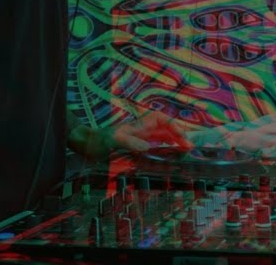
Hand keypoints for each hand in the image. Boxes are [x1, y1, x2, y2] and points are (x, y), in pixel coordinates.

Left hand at [70, 112, 195, 157]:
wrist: (85, 144)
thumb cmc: (97, 140)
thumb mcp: (112, 140)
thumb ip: (129, 141)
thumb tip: (147, 146)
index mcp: (139, 125)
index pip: (163, 120)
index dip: (175, 128)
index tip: (184, 140)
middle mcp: (141, 129)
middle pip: (166, 127)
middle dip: (179, 134)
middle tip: (190, 148)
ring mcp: (139, 138)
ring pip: (162, 136)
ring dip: (174, 141)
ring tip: (185, 151)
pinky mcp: (135, 147)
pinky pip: (155, 145)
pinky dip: (165, 148)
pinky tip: (169, 155)